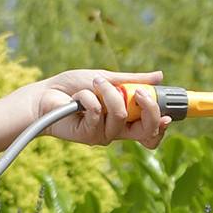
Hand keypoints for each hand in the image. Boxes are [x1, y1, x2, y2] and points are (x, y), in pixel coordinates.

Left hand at [25, 68, 166, 150]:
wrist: (45, 94)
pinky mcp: (89, 135)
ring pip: (120, 115)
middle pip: (147, 131)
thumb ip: (133, 81)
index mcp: (126, 118)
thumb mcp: (107, 78)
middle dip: (149, 110)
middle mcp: (117, 129)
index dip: (162, 126)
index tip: (167, 115)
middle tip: (139, 94)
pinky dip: (88, 97)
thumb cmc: (72, 86)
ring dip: (107, 92)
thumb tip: (159, 76)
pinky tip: (77, 98)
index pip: (151, 130)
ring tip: (94, 84)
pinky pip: (98, 113)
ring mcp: (104, 134)